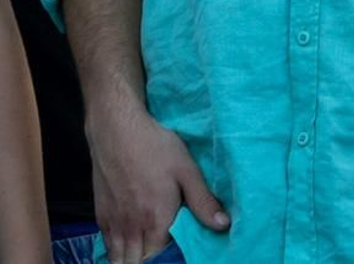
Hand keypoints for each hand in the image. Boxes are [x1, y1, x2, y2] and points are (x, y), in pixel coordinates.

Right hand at [86, 100, 229, 263]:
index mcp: (156, 221)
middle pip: (137, 262)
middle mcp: (132, 228)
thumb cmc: (156, 148)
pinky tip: (129, 246)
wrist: (117, 131)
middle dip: (150, 262)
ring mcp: (113, 223)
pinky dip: (117, 251)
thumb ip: (203, 202)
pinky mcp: (101, 215)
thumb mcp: (187, 171)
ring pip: (119, 258)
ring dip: (132, 260)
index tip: (180, 254)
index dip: (170, 260)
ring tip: (147, 253)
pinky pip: (107, 245)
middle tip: (165, 254)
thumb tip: (223, 225)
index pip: (159, 259)